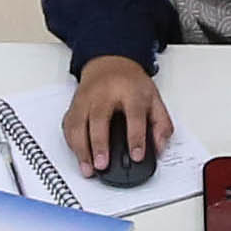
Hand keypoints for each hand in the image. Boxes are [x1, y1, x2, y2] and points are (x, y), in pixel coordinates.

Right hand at [64, 55, 171, 172]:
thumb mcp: (154, 99)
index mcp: (130, 92)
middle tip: (102, 165)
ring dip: (81, 149)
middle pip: (99, 118)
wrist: (110, 62)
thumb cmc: (131, 84)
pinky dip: (72, 144)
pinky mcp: (74, 105)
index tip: (137, 156)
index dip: (136, 137)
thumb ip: (161, 124)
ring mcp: (86, 99)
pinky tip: (79, 156)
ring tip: (88, 168)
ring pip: (78, 124)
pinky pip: (69, 125)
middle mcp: (105, 94)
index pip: (134, 115)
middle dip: (99, 144)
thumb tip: (159, 147)